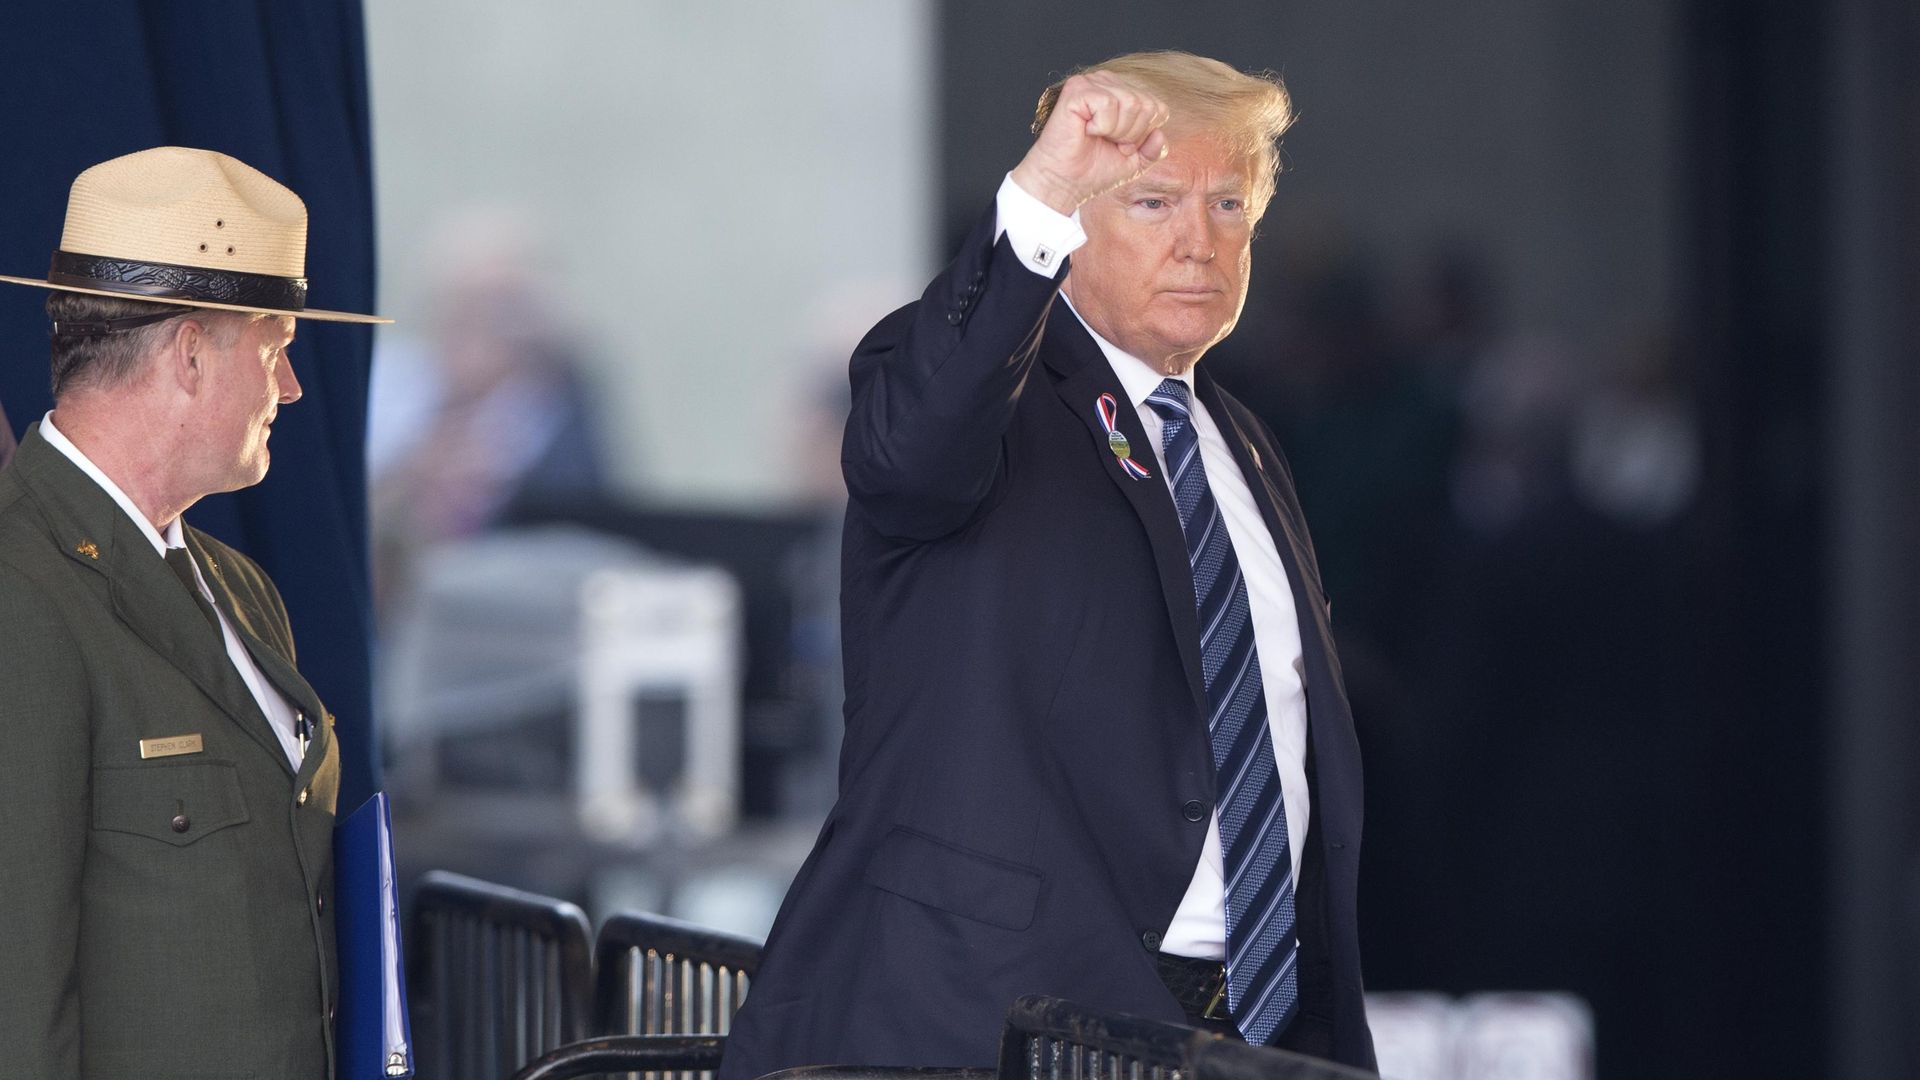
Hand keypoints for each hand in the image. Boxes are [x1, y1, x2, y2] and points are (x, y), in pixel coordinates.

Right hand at [1010, 71, 1170, 215]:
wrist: (1065, 183)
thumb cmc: (1094, 170)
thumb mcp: (1134, 162)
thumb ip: (1154, 148)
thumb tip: (1159, 134)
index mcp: (1123, 93)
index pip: (1157, 108)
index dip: (1143, 135)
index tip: (1120, 146)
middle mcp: (1108, 83)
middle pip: (1146, 105)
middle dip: (1131, 134)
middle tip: (1108, 143)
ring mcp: (1092, 83)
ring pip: (1130, 102)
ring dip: (1117, 131)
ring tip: (1097, 137)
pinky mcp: (1077, 89)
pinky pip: (1108, 104)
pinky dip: (1102, 126)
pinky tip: (1086, 130)